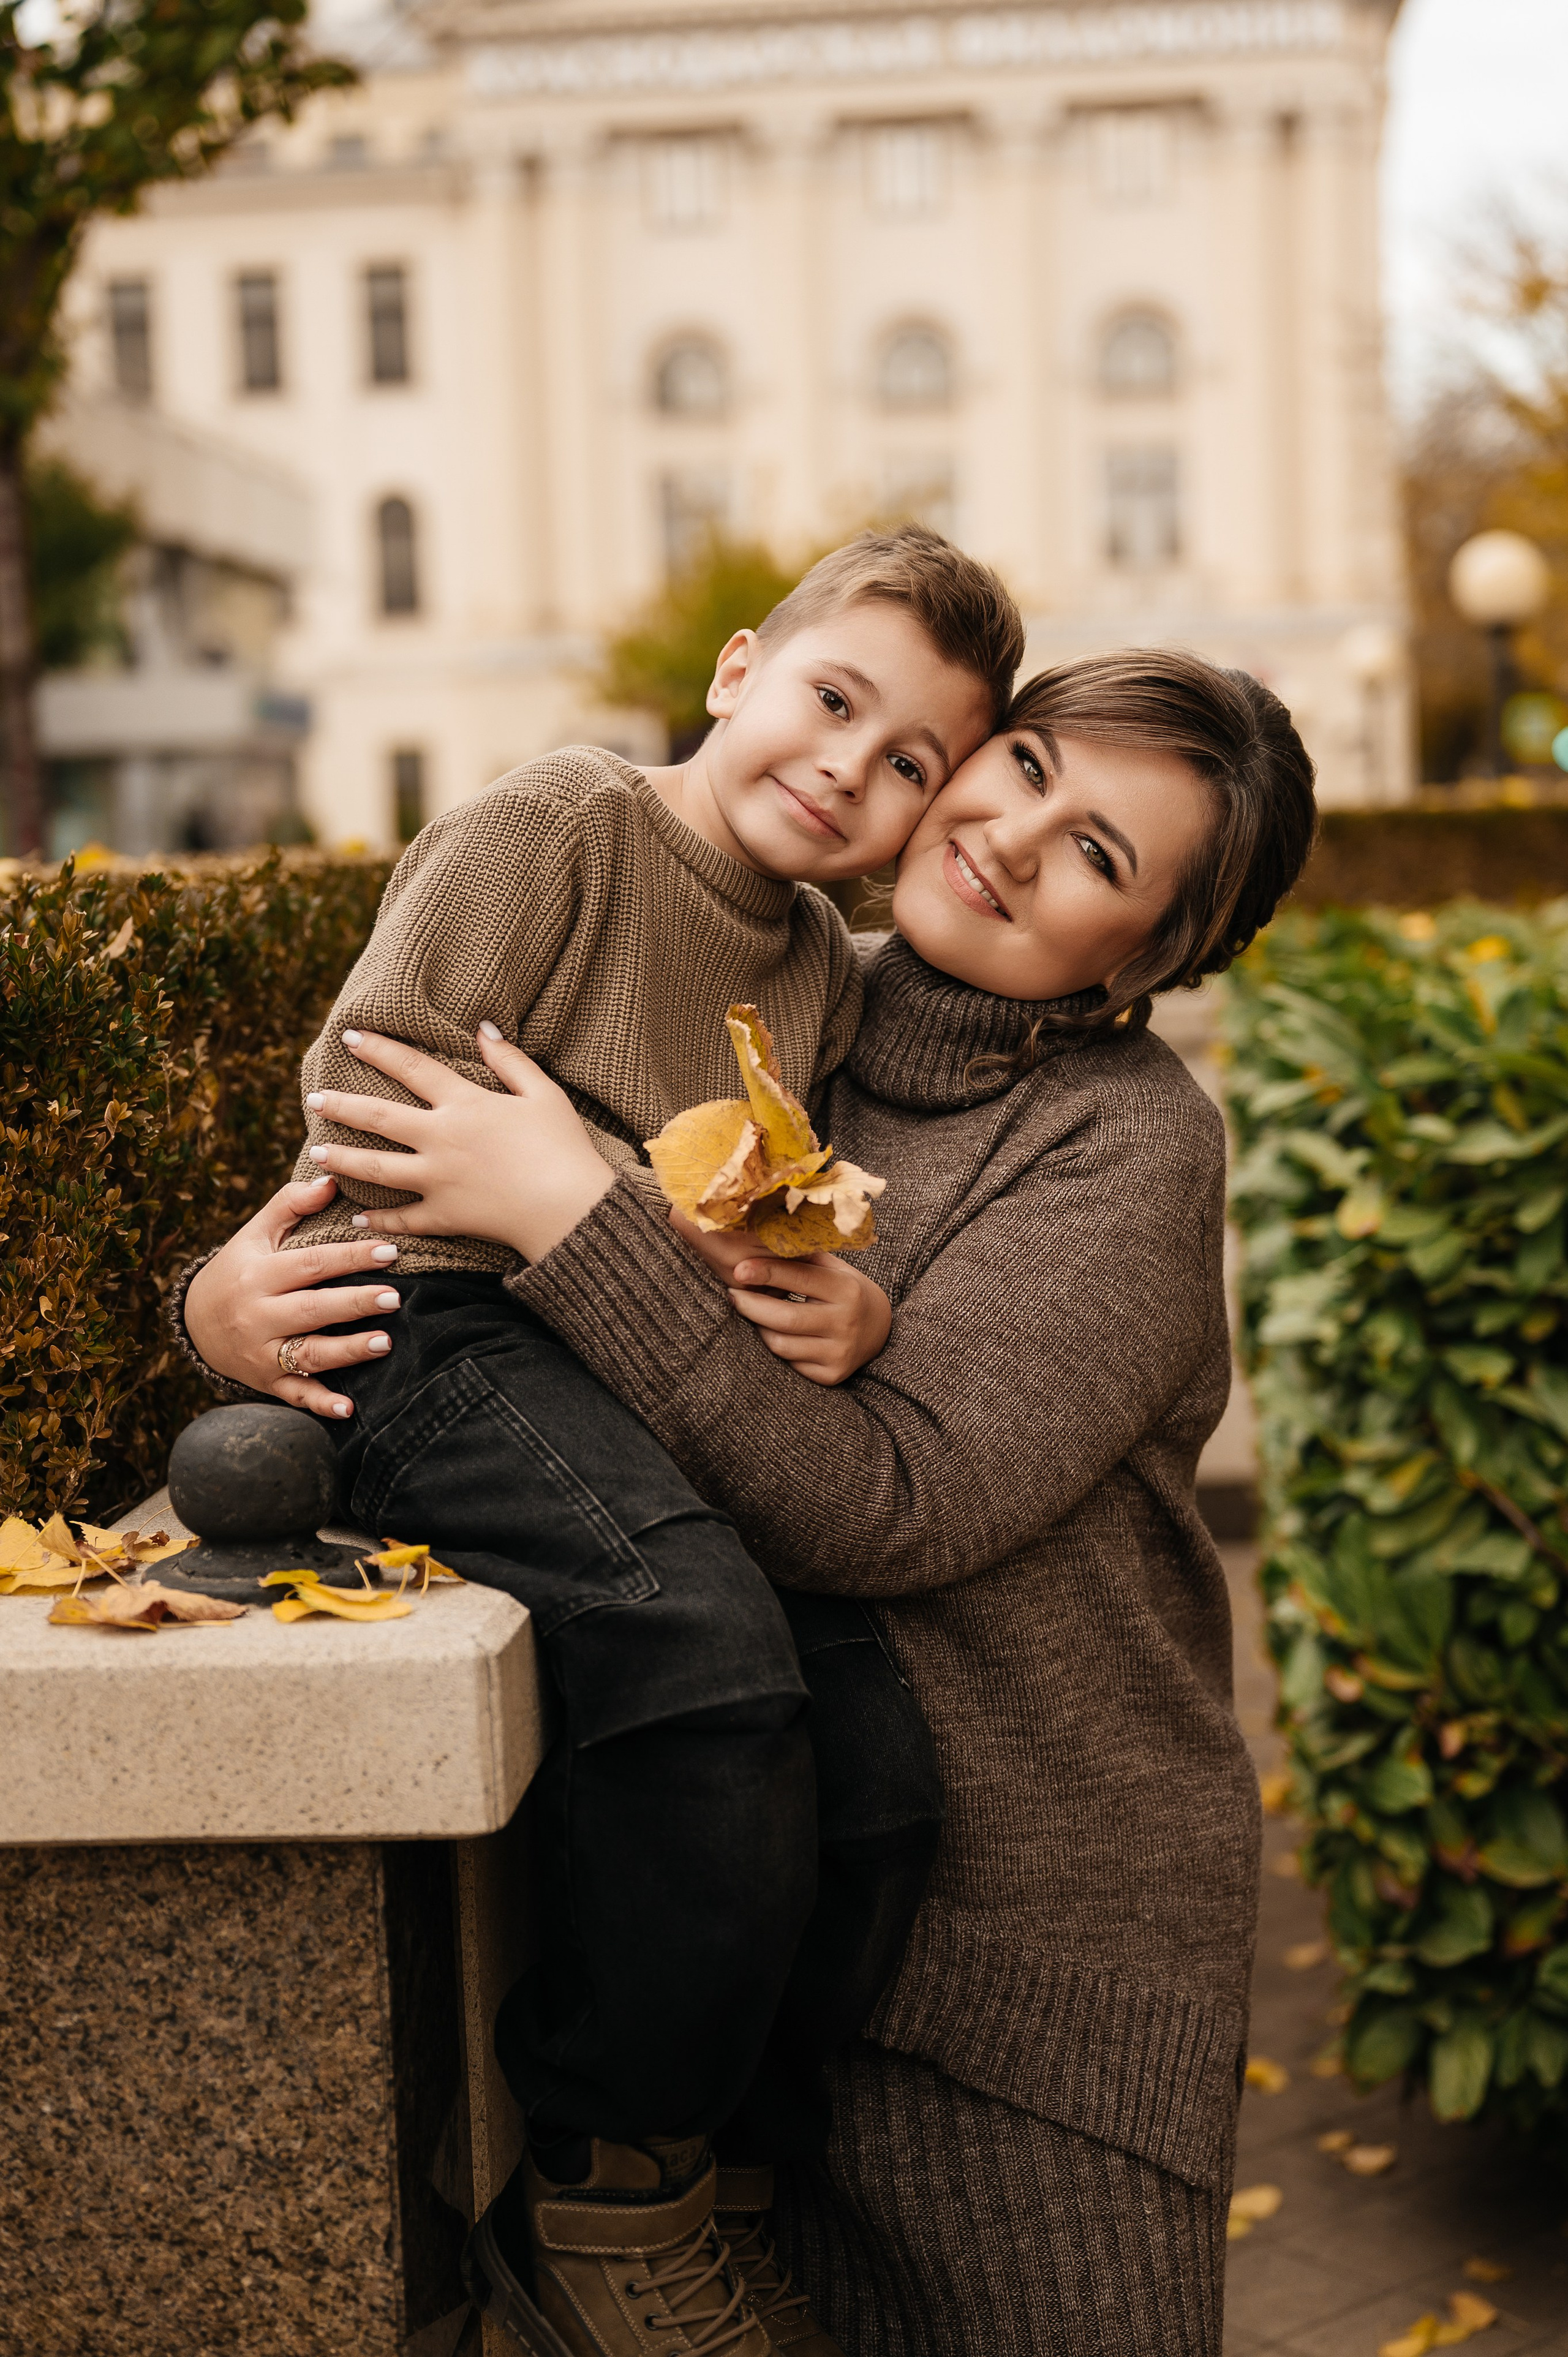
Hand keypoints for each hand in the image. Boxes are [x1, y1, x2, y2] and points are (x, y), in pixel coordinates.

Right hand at [183, 1174, 406, 1419]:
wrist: (195, 1321)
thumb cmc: (239, 1269)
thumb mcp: (255, 1234)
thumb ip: (290, 1205)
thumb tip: (331, 1180)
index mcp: (258, 1275)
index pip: (311, 1264)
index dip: (350, 1257)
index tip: (389, 1251)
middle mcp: (258, 1316)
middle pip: (312, 1309)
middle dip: (354, 1304)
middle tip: (394, 1297)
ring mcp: (261, 1353)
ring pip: (308, 1354)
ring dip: (347, 1352)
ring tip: (384, 1342)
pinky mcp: (266, 1381)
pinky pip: (295, 1395)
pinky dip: (320, 1404)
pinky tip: (348, 1408)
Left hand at [305, 1025, 615, 1262]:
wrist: (570, 1209)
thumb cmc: (564, 1148)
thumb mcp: (544, 1093)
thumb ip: (510, 1060)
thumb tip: (482, 1027)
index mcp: (466, 1104)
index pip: (412, 1067)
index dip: (379, 1049)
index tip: (349, 1037)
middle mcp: (441, 1139)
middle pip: (379, 1117)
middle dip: (342, 1105)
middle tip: (313, 1099)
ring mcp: (438, 1180)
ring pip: (377, 1168)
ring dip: (343, 1159)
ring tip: (317, 1152)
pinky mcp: (444, 1216)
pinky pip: (402, 1219)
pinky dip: (378, 1221)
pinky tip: (358, 1218)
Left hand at [724, 1243, 891, 1386]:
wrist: (879, 1330)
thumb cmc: (847, 1291)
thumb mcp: (835, 1269)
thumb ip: (803, 1256)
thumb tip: (760, 1236)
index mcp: (847, 1289)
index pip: (800, 1278)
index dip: (765, 1273)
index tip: (738, 1270)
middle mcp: (846, 1323)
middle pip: (785, 1317)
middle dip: (750, 1305)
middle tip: (732, 1294)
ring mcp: (840, 1352)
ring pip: (781, 1345)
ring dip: (759, 1328)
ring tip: (752, 1313)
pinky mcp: (832, 1375)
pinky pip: (789, 1364)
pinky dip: (777, 1347)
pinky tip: (773, 1334)